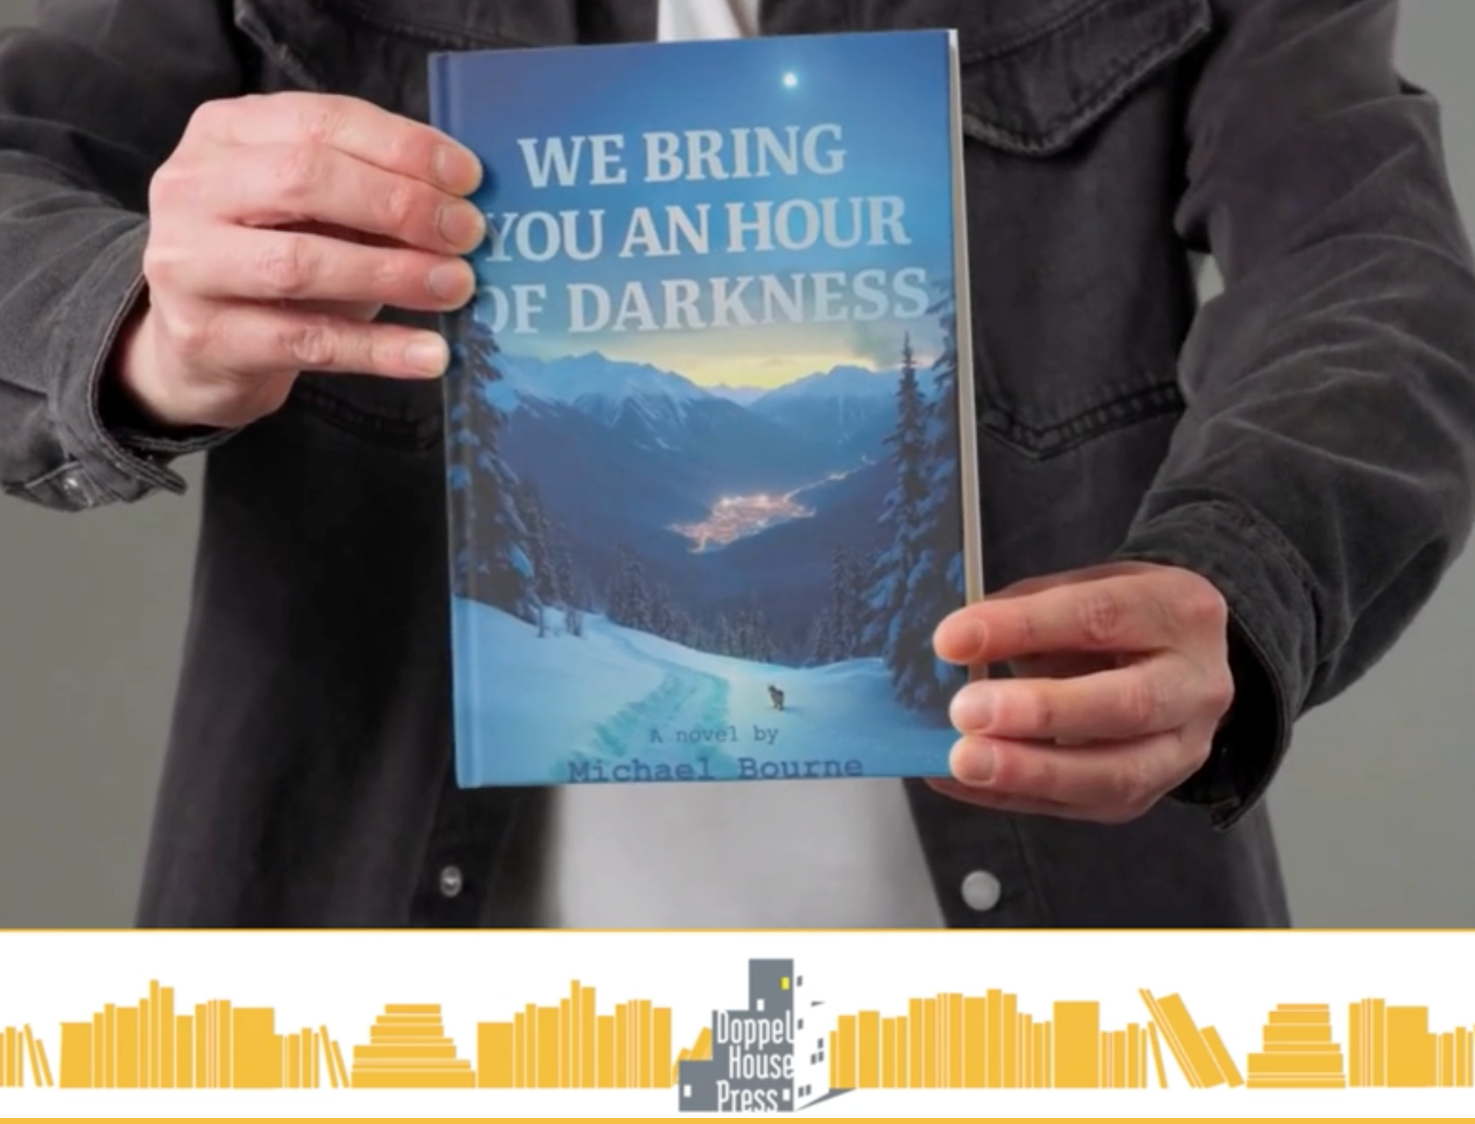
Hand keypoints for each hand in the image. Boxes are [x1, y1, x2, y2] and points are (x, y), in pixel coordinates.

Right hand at [115, 92, 487, 429]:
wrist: (196, 346)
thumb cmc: (271, 259)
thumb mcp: (312, 211)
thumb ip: (370, 190)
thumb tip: (464, 200)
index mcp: (225, 132)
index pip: (322, 122)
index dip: (402, 147)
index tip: (469, 178)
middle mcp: (192, 187)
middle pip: (305, 180)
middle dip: (400, 205)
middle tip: (467, 234)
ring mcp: (187, 264)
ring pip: (299, 263)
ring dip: (393, 273)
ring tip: (458, 287)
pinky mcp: (204, 337)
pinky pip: (306, 342)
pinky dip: (378, 348)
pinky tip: (430, 355)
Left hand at [930, 561, 1234, 823]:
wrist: (1177, 661)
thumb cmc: (1119, 619)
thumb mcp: (1084, 588)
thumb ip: (1025, 609)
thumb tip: (954, 645)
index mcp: (1178, 610)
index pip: (1099, 617)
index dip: (1024, 628)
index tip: (952, 639)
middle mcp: (1196, 684)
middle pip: (1127, 704)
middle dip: (1040, 711)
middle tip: (966, 710)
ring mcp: (1181, 749)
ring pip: (1116, 773)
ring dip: (1031, 770)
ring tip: (964, 760)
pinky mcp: (1148, 794)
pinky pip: (1080, 804)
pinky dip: (1011, 795)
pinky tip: (958, 782)